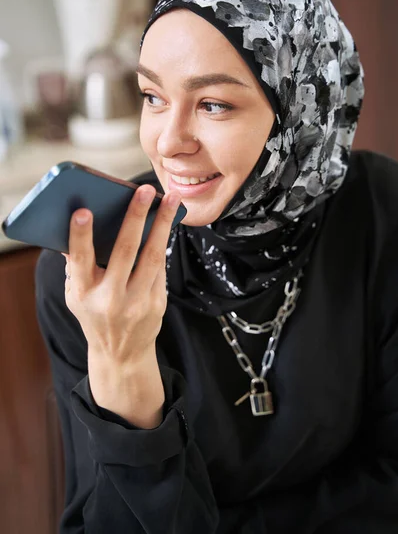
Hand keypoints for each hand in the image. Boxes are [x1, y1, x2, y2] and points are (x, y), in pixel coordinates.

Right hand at [63, 185, 180, 366]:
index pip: (81, 261)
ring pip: (152, 256)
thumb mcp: (76, 296)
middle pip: (126, 252)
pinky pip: (161, 267)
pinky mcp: (157, 304)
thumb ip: (76, 267)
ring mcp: (137, 303)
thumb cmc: (95, 316)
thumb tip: (76, 229)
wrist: (122, 355)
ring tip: (172, 199)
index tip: (84, 211)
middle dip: (136, 218)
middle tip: (146, 191)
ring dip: (163, 224)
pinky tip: (169, 221)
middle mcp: (111, 299)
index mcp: (83, 294)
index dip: (81, 236)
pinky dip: (164, 242)